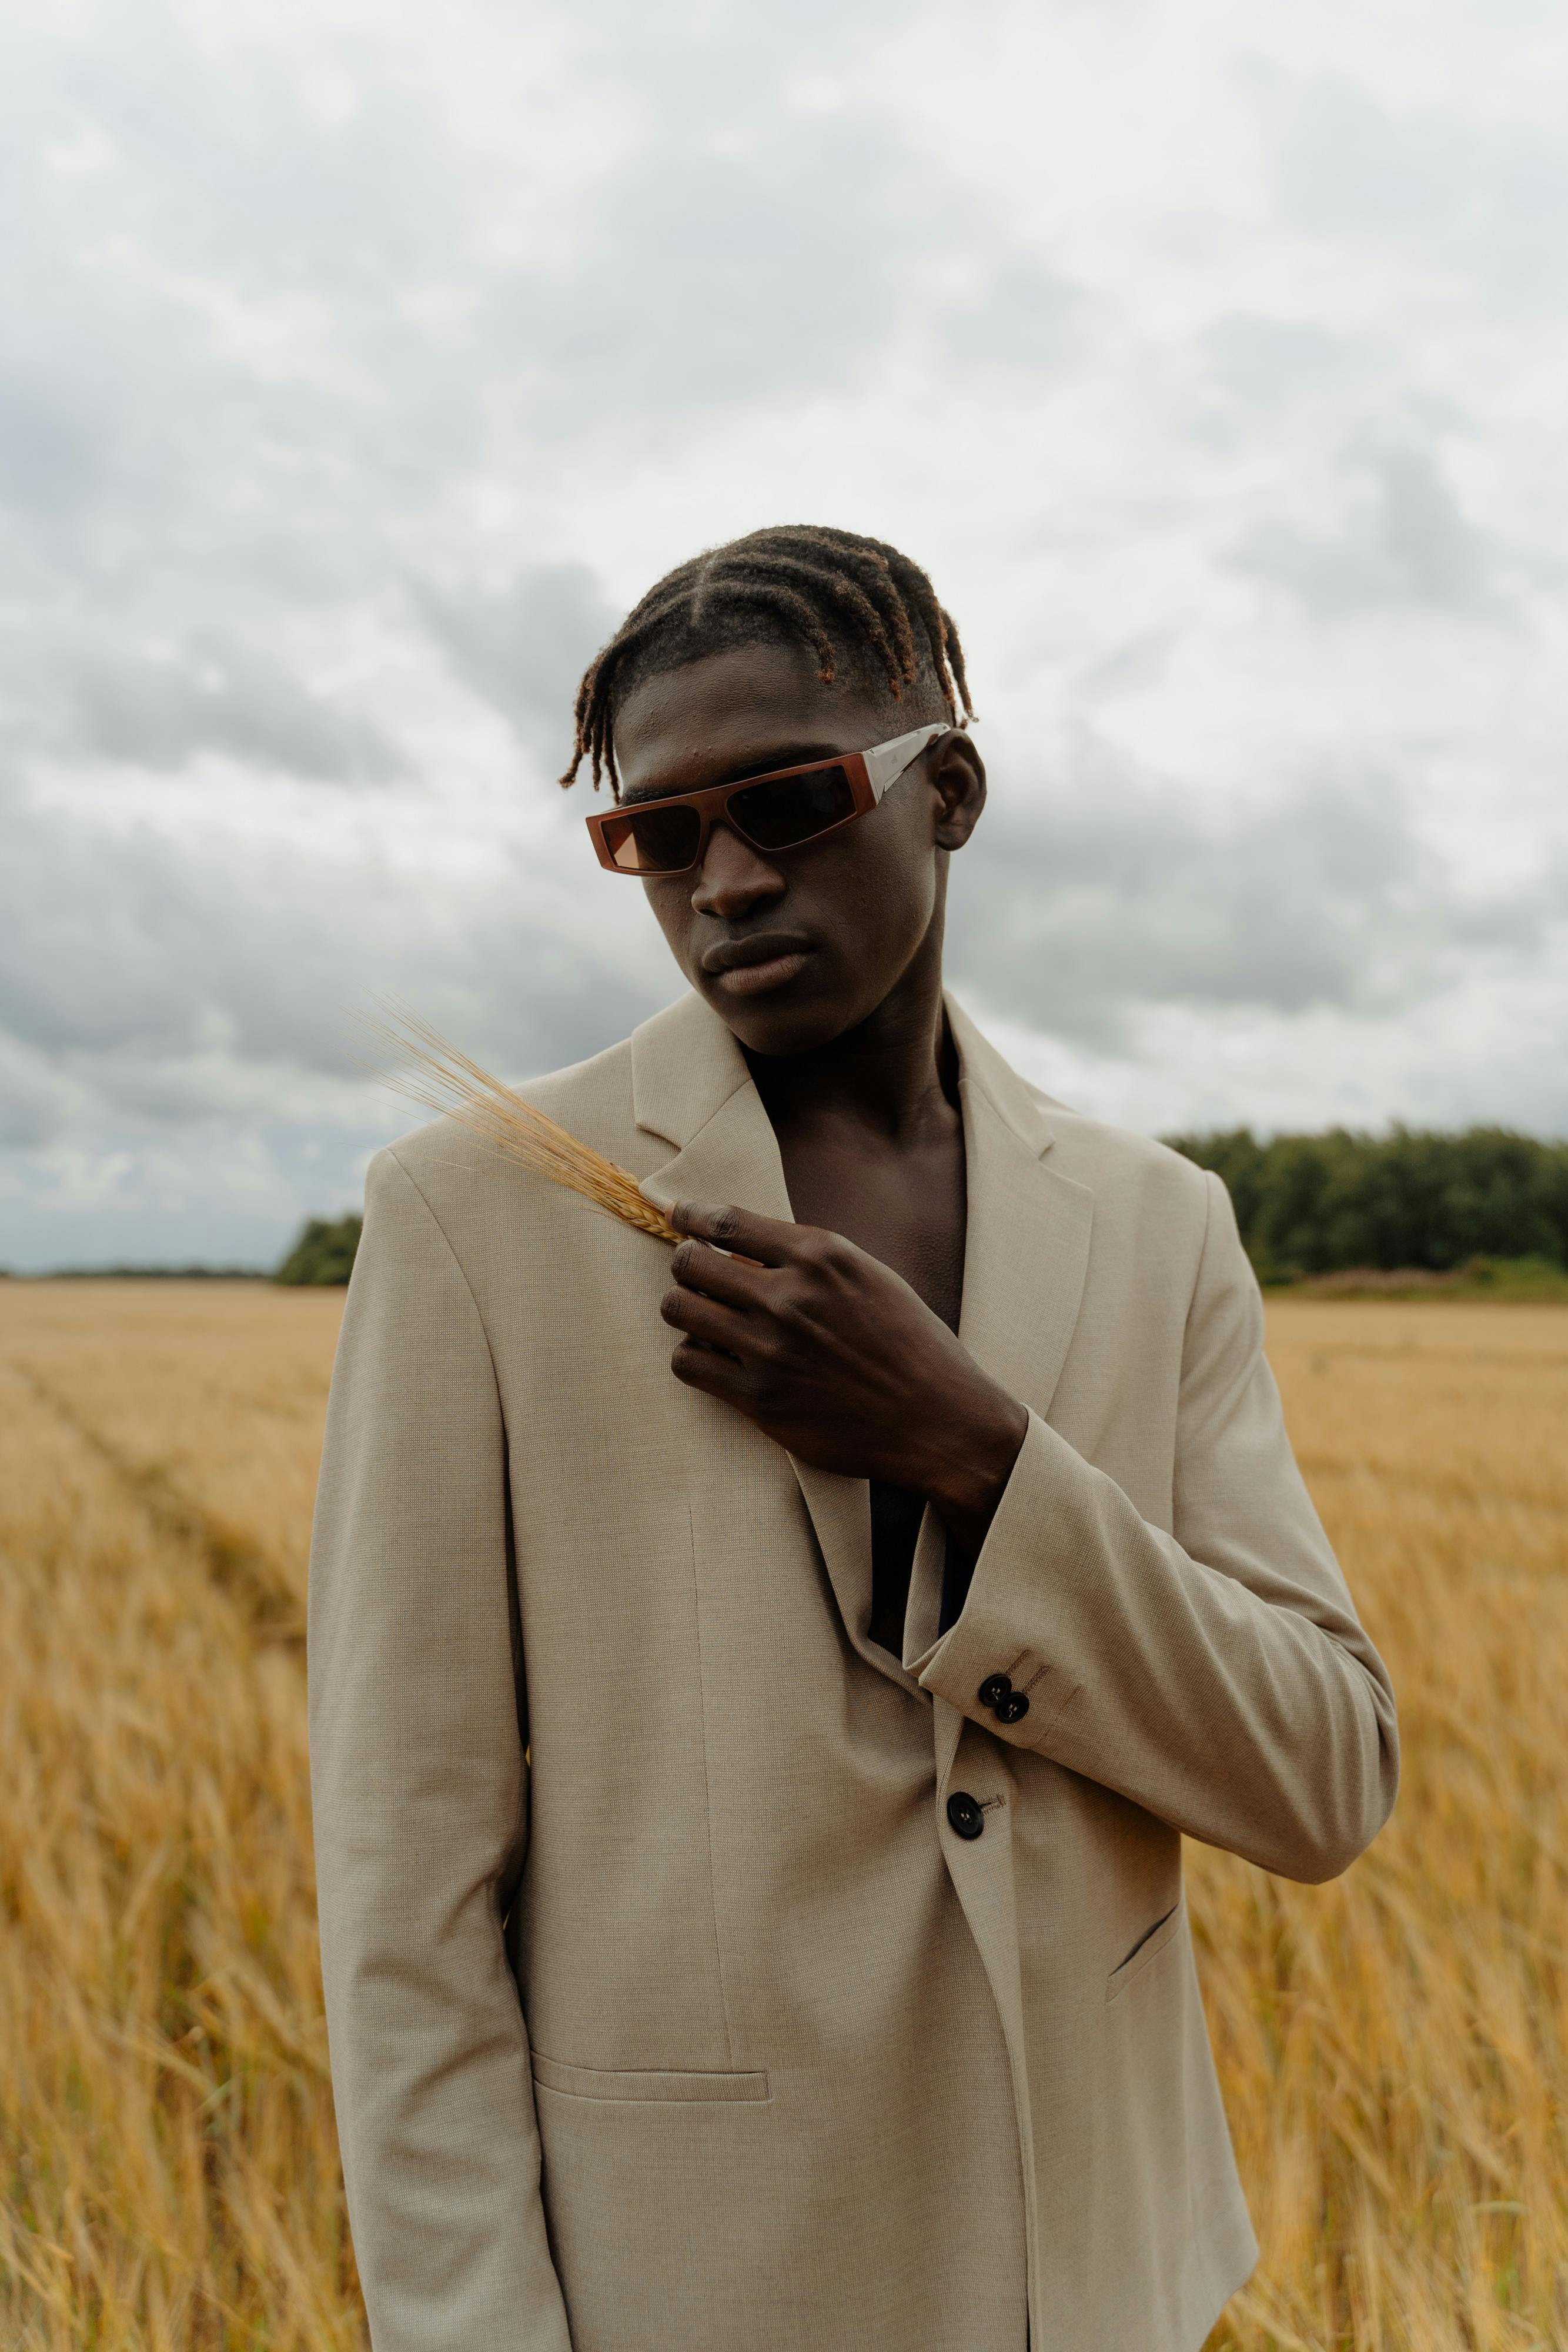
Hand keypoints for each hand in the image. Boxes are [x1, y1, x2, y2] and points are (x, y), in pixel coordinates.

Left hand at [661, 1201, 1028, 1557]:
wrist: (936, 1419)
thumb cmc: (910, 1345)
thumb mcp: (870, 1278)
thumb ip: (812, 1261)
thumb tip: (747, 1252)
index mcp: (821, 1256)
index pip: (727, 1221)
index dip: (692, 1215)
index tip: (679, 1215)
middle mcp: (789, 1296)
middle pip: (691, 1263)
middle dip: (687, 1266)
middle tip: (695, 1276)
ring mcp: (769, 1348)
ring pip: (680, 1310)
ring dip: (685, 1311)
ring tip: (703, 1318)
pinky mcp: (759, 1397)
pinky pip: (688, 1363)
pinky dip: (693, 1358)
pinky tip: (715, 1360)